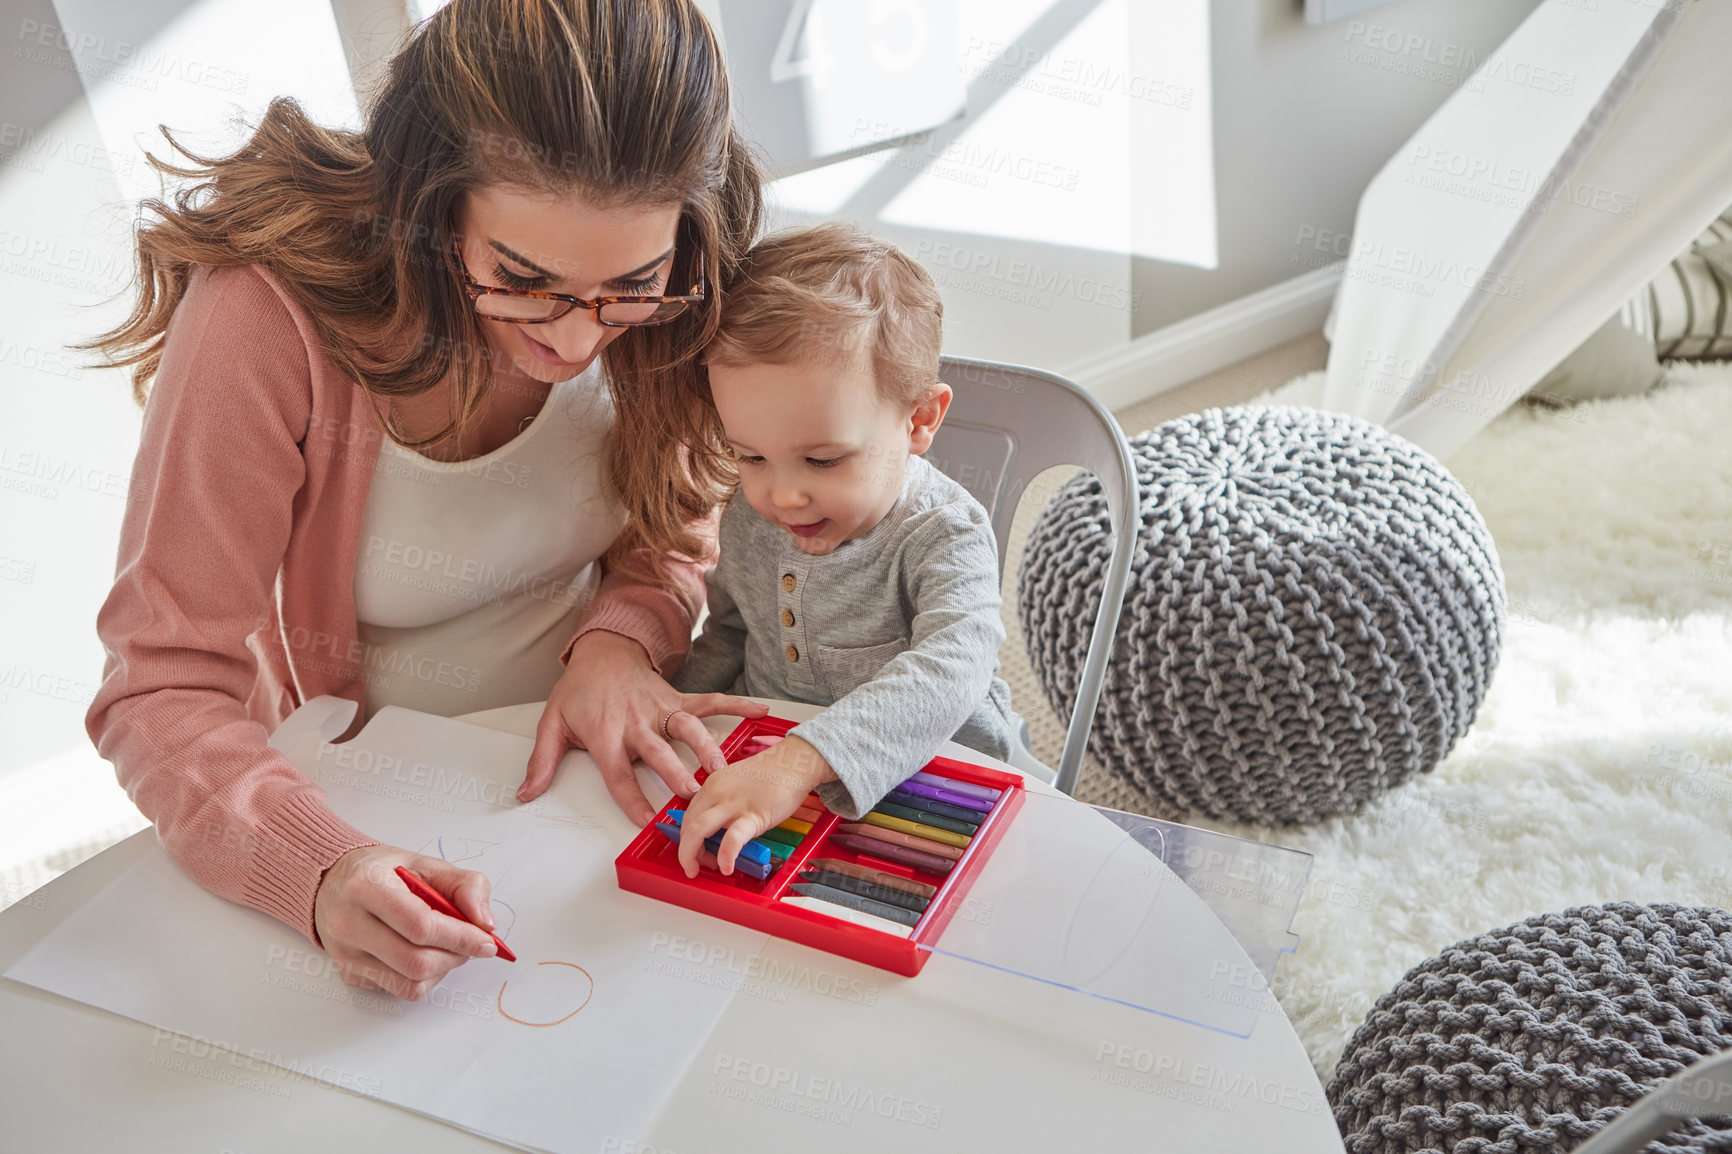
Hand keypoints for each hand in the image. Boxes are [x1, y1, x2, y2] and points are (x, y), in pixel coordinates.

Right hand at [311, 845, 499, 1000]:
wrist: (333, 881)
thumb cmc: (384, 871)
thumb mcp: (426, 863)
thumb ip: (464, 885)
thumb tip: (485, 923)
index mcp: (366, 887)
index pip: (420, 925)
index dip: (461, 937)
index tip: (487, 941)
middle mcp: (349, 924)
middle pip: (416, 961)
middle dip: (455, 956)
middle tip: (471, 944)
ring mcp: (345, 955)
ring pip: (409, 983)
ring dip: (442, 970)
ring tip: (447, 948)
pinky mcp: (349, 974)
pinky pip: (398, 990)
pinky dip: (422, 978)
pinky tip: (422, 954)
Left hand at [518, 630, 768, 824]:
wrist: (602, 650)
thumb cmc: (580, 691)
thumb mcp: (553, 723)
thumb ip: (542, 761)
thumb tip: (525, 794)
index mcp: (606, 734)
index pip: (618, 773)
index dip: (632, 798)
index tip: (645, 821)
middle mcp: (636, 722)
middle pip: (658, 752)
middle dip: (676, 774)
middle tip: (694, 797)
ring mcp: (660, 709)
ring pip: (687, 728)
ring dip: (706, 748)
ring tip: (722, 771)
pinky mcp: (677, 698)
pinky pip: (709, 701)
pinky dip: (735, 705)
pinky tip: (759, 712)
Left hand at [678, 735, 836, 877]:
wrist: (796, 761)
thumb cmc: (772, 774)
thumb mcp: (737, 783)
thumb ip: (724, 802)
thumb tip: (717, 828)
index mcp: (712, 785)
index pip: (688, 816)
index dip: (688, 839)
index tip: (697, 851)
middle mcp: (716, 792)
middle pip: (688, 825)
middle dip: (688, 851)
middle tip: (698, 864)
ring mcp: (733, 803)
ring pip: (697, 830)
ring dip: (692, 855)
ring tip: (702, 869)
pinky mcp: (753, 815)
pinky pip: (732, 839)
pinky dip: (725, 856)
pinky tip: (727, 867)